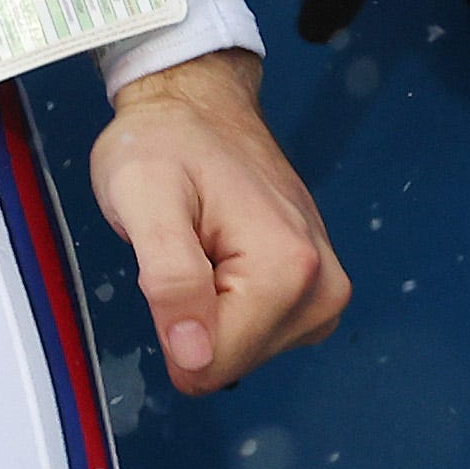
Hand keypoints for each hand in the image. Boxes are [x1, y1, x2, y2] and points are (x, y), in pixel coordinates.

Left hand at [85, 51, 347, 394]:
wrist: (200, 107)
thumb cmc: (165, 143)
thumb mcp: (142, 197)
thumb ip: (169, 279)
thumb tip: (195, 360)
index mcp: (289, 270)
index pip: (215, 361)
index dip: (170, 324)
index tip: (165, 262)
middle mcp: (324, 290)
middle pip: (233, 359)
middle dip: (191, 314)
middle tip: (182, 247)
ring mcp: (327, 295)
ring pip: (244, 351)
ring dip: (208, 308)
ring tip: (200, 245)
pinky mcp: (317, 295)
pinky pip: (257, 333)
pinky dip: (227, 305)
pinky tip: (219, 257)